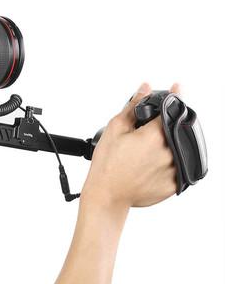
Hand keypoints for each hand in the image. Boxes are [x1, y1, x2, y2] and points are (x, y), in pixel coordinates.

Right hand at [81, 82, 178, 208]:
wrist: (107, 195)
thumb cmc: (107, 164)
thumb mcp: (115, 128)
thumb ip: (133, 106)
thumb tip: (144, 88)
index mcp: (156, 136)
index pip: (172, 108)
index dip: (174, 96)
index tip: (177, 89)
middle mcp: (170, 152)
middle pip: (173, 130)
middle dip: (160, 129)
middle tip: (140, 138)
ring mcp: (174, 170)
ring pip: (175, 149)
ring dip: (163, 147)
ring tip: (141, 156)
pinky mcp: (175, 184)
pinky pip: (175, 168)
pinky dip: (164, 164)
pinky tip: (146, 168)